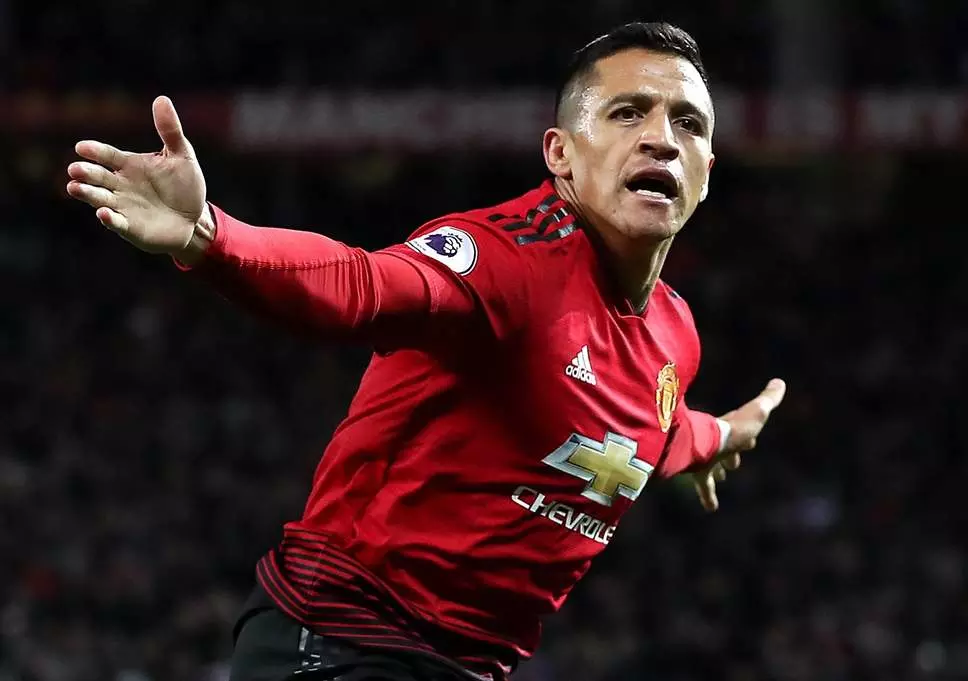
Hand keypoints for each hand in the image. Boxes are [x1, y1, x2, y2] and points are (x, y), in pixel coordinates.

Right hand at [67, 96, 206, 254]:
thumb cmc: (185, 186)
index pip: (107, 155)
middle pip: (97, 176)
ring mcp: (123, 206)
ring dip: (87, 193)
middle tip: (75, 169)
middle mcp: (120, 185)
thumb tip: (162, 99)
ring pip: (99, 198)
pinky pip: (116, 222)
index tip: (82, 147)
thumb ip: (170, 131)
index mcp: (129, 165)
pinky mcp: (130, 227)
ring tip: (74, 187)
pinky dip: (109, 219)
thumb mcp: (182, 156)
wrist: (195, 219)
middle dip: (85, 173)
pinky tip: (103, 214)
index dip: (95, 151)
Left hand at [692, 378, 785, 511]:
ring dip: (719, 470)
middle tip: (734, 463)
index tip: (750, 440)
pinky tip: (711, 508)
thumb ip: (768, 399)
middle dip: (731, 453)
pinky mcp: (700, 472)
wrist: (702, 444)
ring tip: (723, 478)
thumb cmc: (734, 430)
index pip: (742, 430)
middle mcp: (719, 443)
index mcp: (733, 429)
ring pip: (714, 465)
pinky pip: (705, 487)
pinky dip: (709, 497)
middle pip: (727, 448)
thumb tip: (779, 382)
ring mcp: (708, 458)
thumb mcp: (756, 412)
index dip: (748, 434)